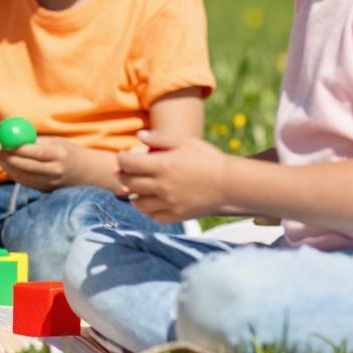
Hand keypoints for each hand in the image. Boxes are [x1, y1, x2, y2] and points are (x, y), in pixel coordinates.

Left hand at [0, 135, 84, 191]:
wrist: (88, 173)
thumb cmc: (70, 152)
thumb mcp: (57, 142)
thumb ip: (37, 141)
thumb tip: (13, 134)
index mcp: (59, 154)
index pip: (34, 152)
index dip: (16, 148)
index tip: (1, 141)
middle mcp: (55, 170)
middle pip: (25, 166)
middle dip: (7, 158)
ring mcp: (51, 183)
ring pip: (23, 176)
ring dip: (7, 167)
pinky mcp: (46, 190)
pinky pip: (26, 182)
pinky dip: (14, 175)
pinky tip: (5, 167)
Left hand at [117, 131, 231, 222]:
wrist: (231, 184)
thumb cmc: (208, 159)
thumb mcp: (184, 142)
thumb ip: (159, 138)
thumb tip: (139, 136)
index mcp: (161, 165)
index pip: (126, 163)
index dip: (122, 158)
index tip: (125, 157)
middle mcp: (161, 186)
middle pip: (128, 183)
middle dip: (123, 176)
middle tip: (126, 172)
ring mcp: (169, 203)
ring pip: (138, 203)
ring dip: (134, 195)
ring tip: (138, 189)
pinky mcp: (177, 215)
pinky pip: (154, 216)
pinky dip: (150, 210)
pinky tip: (153, 202)